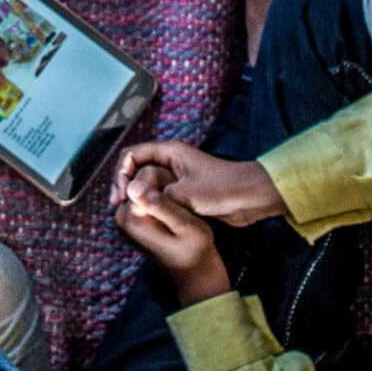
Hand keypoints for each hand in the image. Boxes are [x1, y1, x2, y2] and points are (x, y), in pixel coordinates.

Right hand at [115, 141, 282, 225]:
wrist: (252, 199)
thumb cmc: (223, 190)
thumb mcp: (186, 194)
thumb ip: (156, 196)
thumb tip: (130, 196)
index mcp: (169, 151)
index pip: (132, 155)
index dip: (121, 173)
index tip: (120, 195)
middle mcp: (169, 161)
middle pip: (136, 169)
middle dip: (125, 186)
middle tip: (119, 207)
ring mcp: (175, 177)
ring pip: (145, 184)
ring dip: (136, 198)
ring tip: (129, 215)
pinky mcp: (182, 192)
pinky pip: (157, 196)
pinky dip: (148, 205)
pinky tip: (144, 219)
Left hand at [116, 170, 233, 306]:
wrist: (193, 272)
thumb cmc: (195, 249)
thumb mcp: (184, 225)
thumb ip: (160, 205)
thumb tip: (133, 185)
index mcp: (131, 215)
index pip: (146, 173)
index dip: (169, 178)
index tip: (181, 196)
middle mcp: (120, 216)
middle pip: (141, 176)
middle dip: (163, 183)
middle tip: (179, 204)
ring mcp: (124, 218)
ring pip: (143, 183)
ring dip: (161, 189)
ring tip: (176, 209)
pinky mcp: (130, 220)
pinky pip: (143, 194)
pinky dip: (158, 196)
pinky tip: (170, 211)